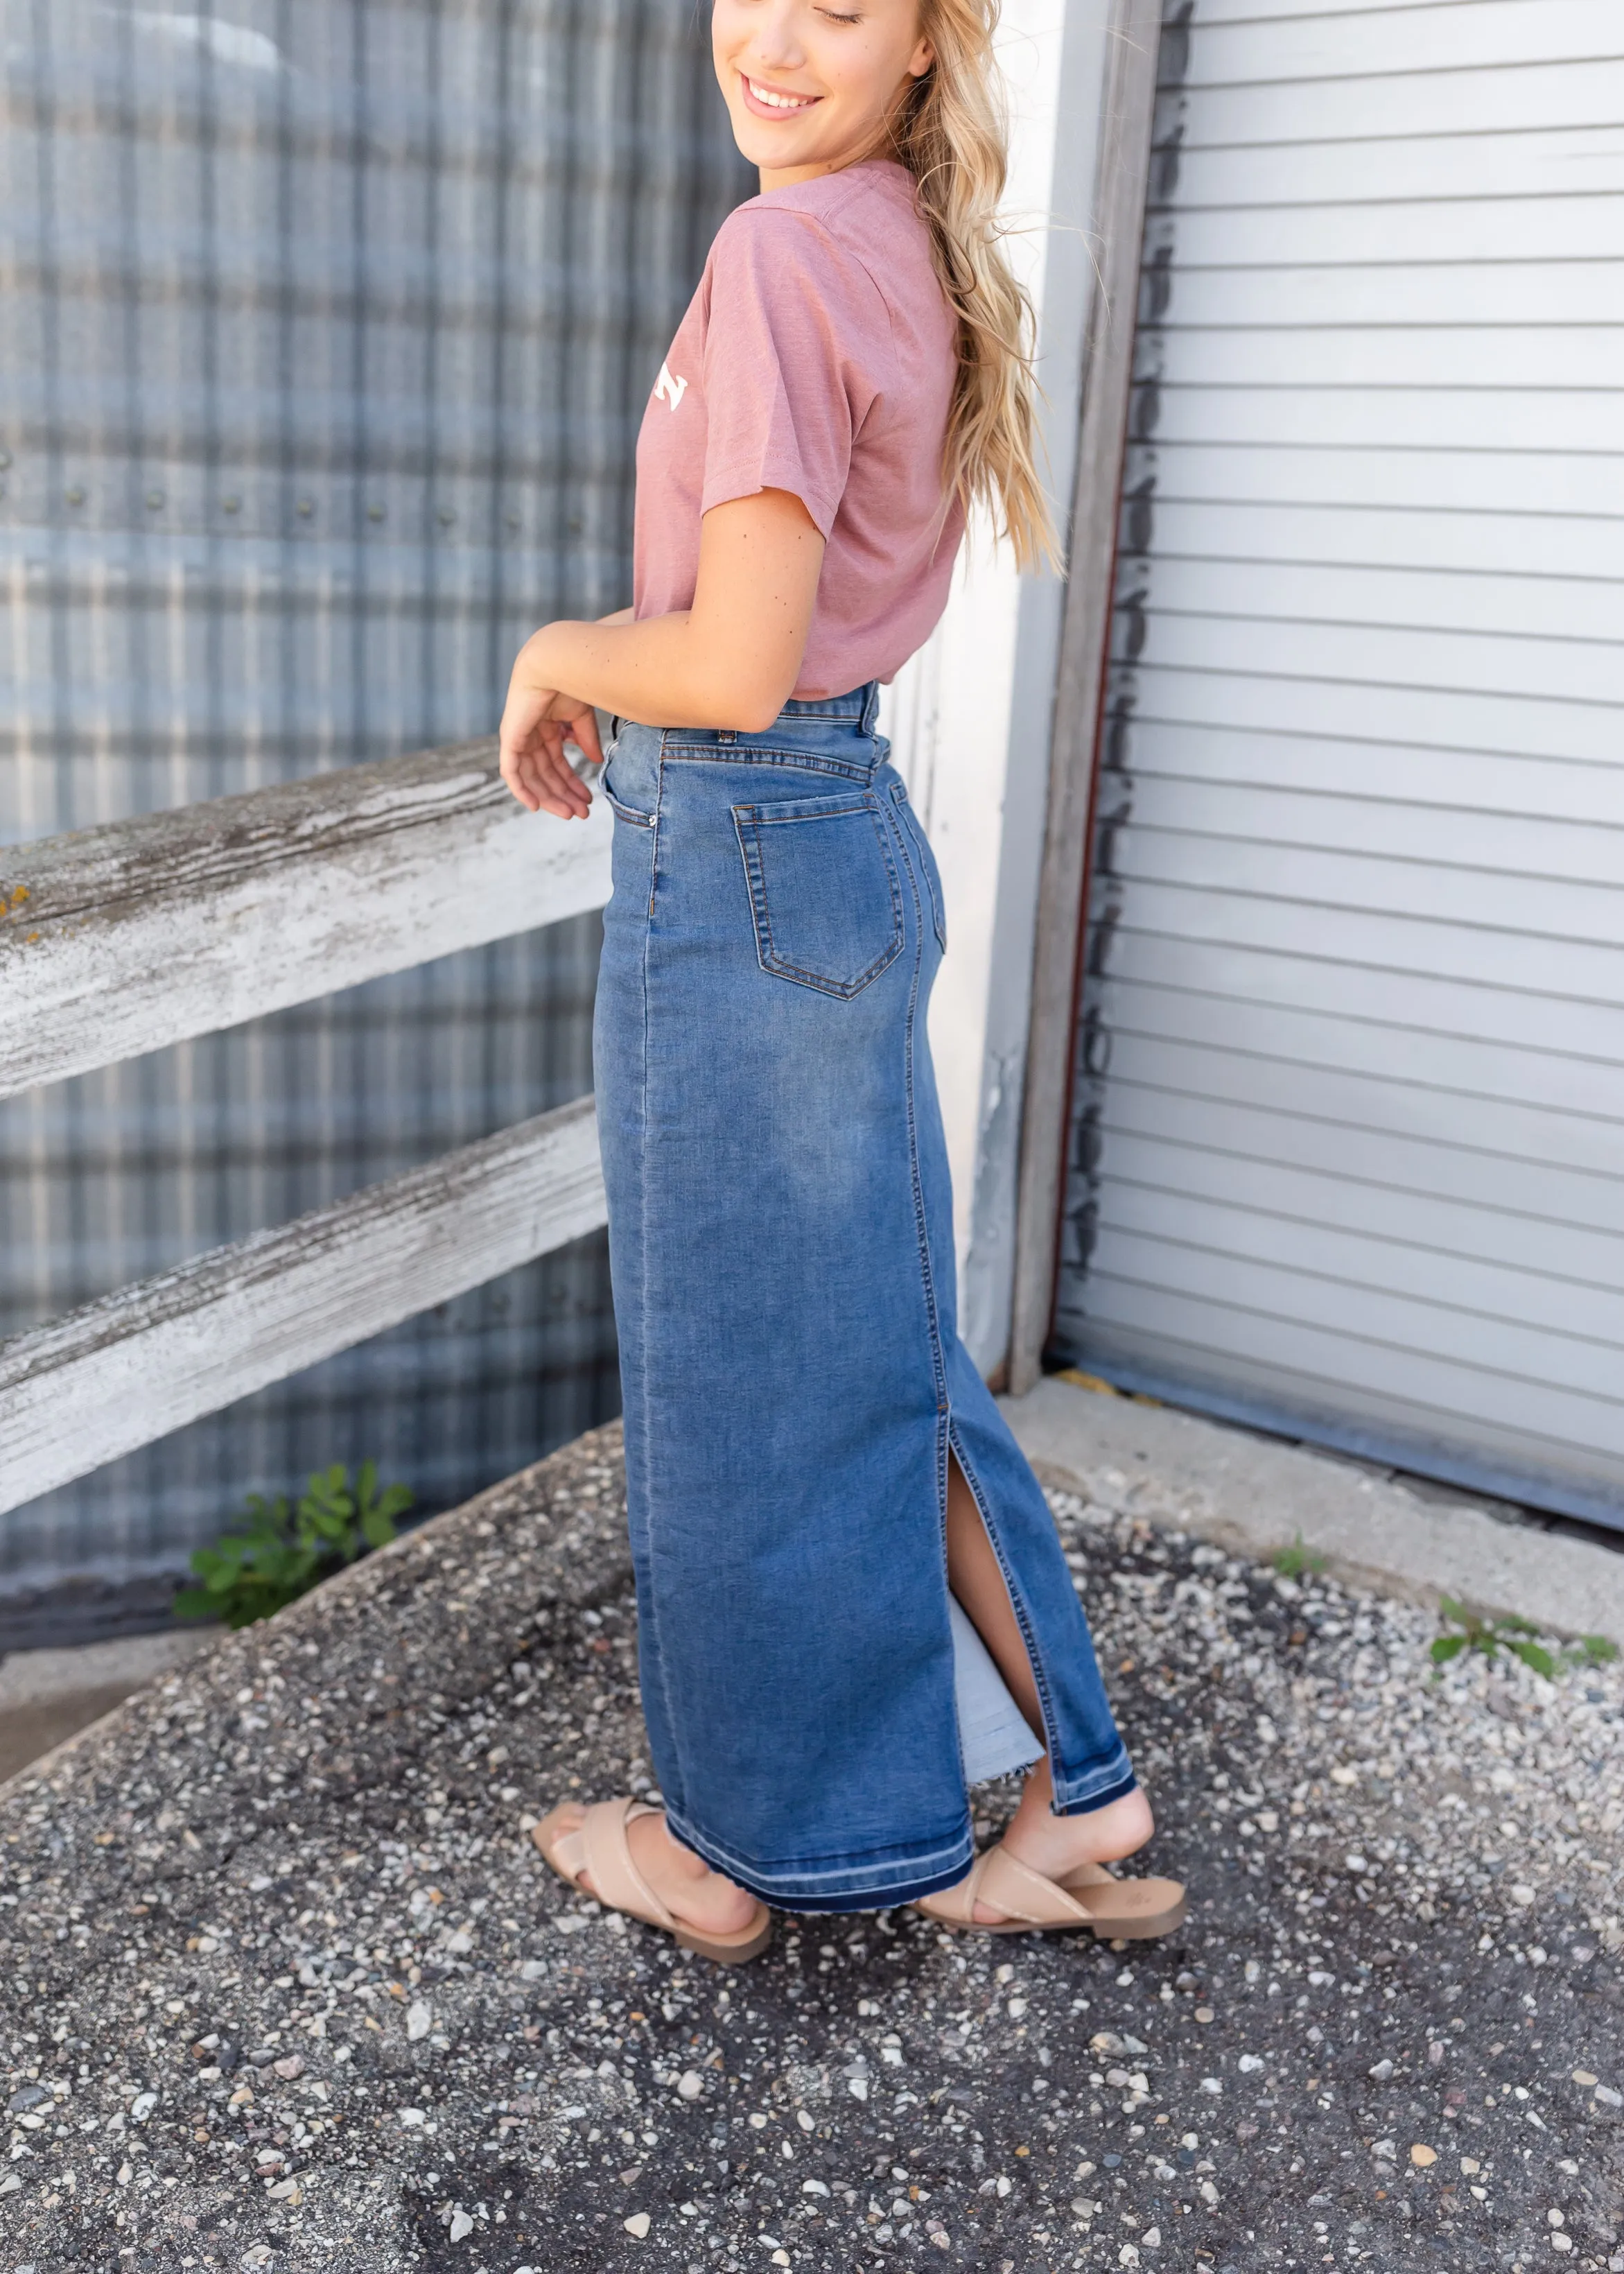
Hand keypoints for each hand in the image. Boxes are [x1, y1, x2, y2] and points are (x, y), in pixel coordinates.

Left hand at [498, 639, 603, 818]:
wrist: (558, 663)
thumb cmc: (571, 681)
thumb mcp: (582, 717)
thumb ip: (587, 739)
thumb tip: (596, 762)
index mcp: (546, 728)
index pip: (557, 764)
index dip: (572, 783)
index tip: (588, 800)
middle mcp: (530, 735)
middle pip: (545, 775)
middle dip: (563, 795)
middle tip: (581, 814)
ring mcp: (518, 737)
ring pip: (531, 778)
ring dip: (550, 797)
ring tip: (570, 813)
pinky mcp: (510, 738)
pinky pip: (511, 772)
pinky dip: (521, 790)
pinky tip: (535, 806)